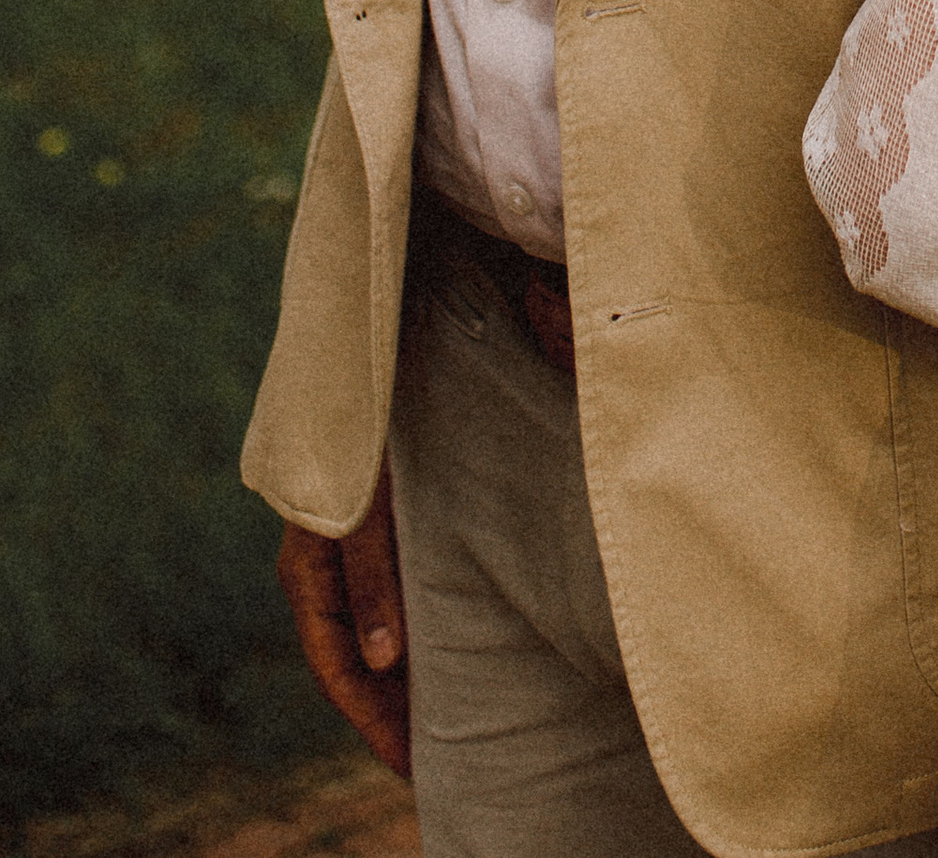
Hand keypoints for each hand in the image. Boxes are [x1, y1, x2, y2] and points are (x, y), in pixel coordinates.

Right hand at [276, 456, 409, 777]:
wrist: (360, 360)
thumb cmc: (364, 432)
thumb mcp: (369, 508)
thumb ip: (374, 578)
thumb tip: (383, 663)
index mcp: (306, 570)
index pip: (337, 670)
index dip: (372, 722)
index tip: (408, 768)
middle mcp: (319, 569)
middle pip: (353, 663)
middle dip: (386, 715)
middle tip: (429, 766)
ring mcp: (343, 552)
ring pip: (369, 637)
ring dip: (398, 682)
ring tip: (440, 727)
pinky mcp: (371, 531)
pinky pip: (384, 603)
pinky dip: (408, 638)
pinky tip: (437, 654)